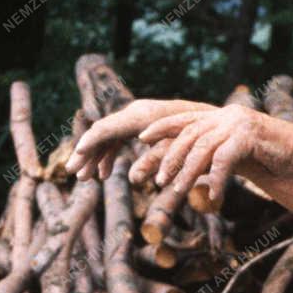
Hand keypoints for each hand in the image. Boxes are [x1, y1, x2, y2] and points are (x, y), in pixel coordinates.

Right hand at [66, 99, 211, 181]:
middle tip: (74, 172)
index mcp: (142, 116)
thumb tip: (138, 180)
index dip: (89, 145)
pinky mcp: (143, 125)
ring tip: (86, 178)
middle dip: (86, 154)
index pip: (106, 128)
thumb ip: (159, 159)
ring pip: (108, 137)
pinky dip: (109, 156)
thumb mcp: (182, 149)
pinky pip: (118, 139)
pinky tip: (105, 174)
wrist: (219, 122)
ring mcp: (138, 117)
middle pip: (102, 132)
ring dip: (95, 157)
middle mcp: (136, 112)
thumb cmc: (203, 137)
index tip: (76, 159)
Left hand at [135, 105, 292, 207]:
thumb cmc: (275, 160)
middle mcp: (226, 116)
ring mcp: (237, 124)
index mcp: (222, 116)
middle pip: (188, 135)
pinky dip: (216, 182)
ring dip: (186, 173)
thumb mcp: (241, 155)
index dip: (161, 128)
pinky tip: (214, 200)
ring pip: (201, 149)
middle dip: (169, 158)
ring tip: (175, 191)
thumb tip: (199, 172)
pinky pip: (223, 162)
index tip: (142, 139)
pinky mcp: (248, 137)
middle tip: (156, 180)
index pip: (184, 119)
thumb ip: (219, 155)